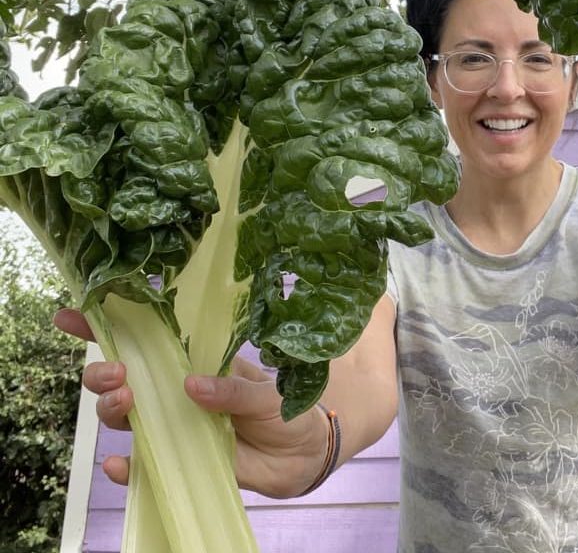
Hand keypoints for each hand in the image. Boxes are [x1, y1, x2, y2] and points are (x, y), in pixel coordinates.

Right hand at [53, 308, 328, 497]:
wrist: (303, 455)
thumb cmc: (285, 411)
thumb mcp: (268, 393)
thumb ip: (233, 389)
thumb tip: (192, 386)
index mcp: (194, 361)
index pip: (144, 340)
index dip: (105, 327)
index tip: (71, 315)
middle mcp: (174, 392)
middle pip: (121, 378)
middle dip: (104, 373)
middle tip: (119, 374)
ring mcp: (174, 426)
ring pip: (124, 416)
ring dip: (112, 409)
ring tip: (126, 403)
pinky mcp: (180, 460)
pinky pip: (144, 463)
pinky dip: (127, 466)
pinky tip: (120, 464)